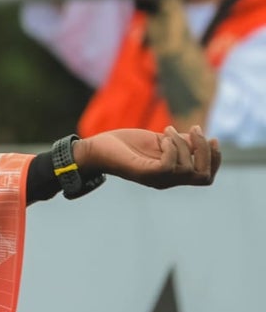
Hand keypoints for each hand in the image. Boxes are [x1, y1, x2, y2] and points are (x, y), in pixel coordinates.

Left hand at [74, 125, 219, 189]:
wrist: (96, 149)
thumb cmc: (124, 145)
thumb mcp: (157, 141)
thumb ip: (178, 142)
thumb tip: (198, 139)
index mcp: (172, 173)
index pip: (205, 176)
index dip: (215, 160)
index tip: (213, 139)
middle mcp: (167, 180)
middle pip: (203, 176)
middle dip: (206, 152)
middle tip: (195, 131)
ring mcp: (156, 178)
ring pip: (188, 169)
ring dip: (184, 145)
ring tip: (167, 131)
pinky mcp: (144, 173)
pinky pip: (169, 166)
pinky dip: (172, 149)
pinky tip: (163, 138)